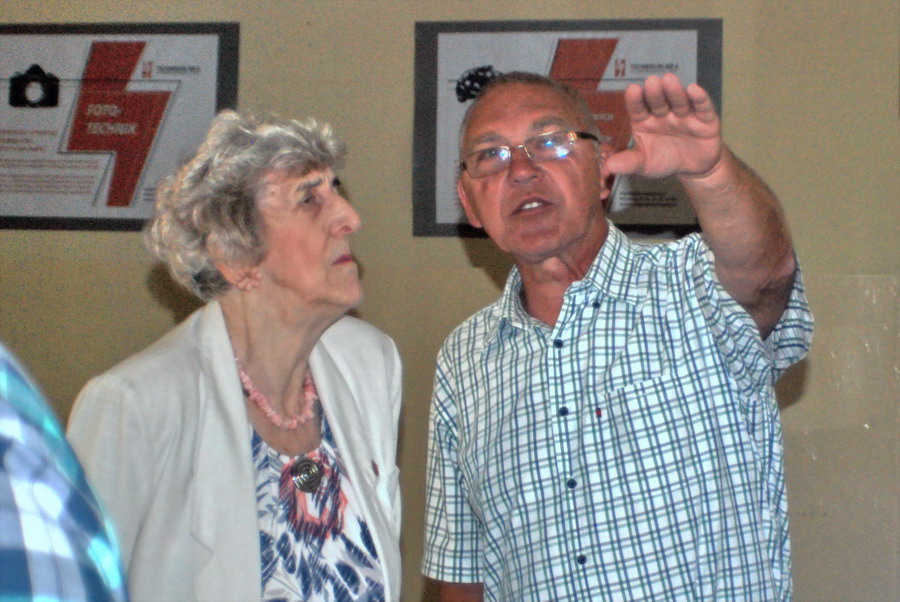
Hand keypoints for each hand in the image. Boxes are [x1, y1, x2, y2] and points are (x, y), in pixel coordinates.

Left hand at [605, 73, 722, 179]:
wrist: (692, 168)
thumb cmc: (664, 161)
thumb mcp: (644, 165)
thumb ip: (629, 163)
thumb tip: (609, 166)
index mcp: (645, 121)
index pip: (638, 108)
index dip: (635, 100)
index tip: (632, 90)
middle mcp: (663, 114)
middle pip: (658, 101)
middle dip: (655, 92)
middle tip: (652, 82)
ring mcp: (684, 114)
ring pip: (678, 101)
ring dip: (674, 91)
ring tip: (669, 80)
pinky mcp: (705, 119)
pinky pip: (702, 107)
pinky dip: (699, 98)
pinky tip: (694, 89)